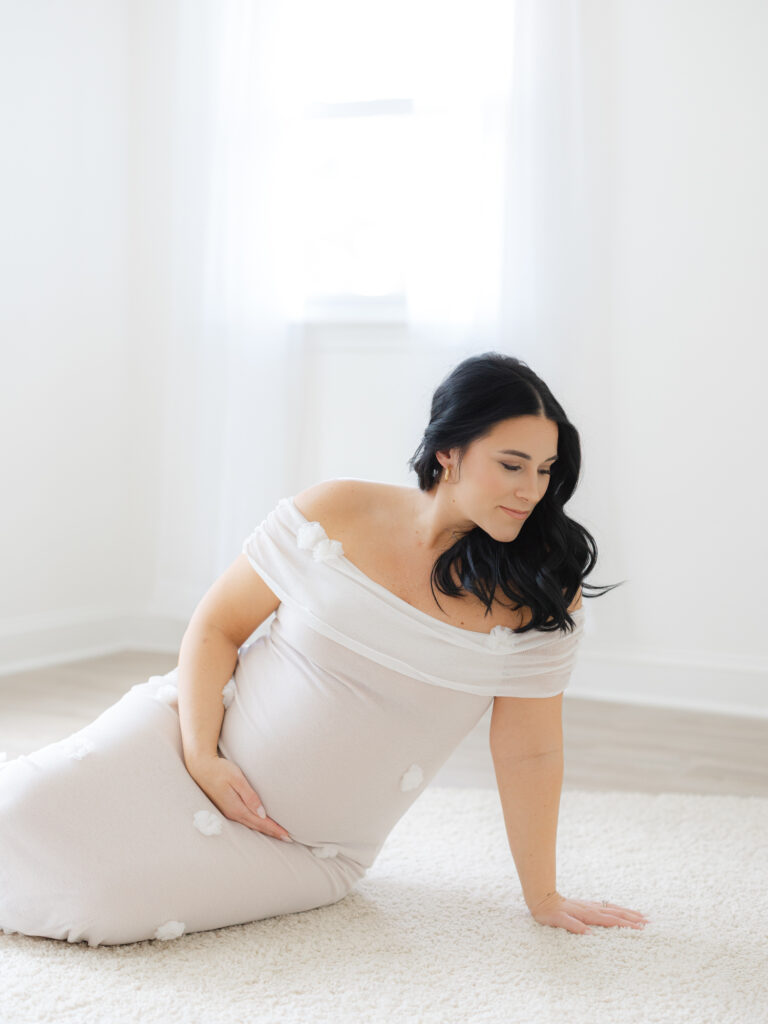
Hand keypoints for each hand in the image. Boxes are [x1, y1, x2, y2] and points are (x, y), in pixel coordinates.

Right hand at [186, 754, 292, 841]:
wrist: (200, 767)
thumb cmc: (220, 770)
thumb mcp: (237, 779)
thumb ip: (250, 796)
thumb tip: (262, 813)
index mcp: (237, 808)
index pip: (260, 822)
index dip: (275, 829)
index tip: (288, 836)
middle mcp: (232, 814)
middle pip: (256, 826)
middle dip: (272, 832)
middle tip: (288, 838)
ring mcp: (228, 812)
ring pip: (250, 825)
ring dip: (264, 829)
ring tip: (277, 833)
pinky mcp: (227, 807)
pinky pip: (245, 820)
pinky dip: (256, 824)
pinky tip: (260, 823)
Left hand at [529, 891, 649, 934]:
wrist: (542, 899)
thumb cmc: (549, 913)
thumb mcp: (558, 921)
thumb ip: (573, 926)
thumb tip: (588, 933)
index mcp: (587, 914)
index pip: (610, 920)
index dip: (625, 924)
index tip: (639, 928)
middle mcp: (592, 908)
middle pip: (616, 913)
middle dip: (632, 918)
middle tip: (648, 922)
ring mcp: (591, 906)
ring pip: (613, 908)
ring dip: (628, 912)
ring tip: (642, 916)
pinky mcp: (588, 905)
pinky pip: (607, 907)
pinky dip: (618, 909)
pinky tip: (622, 911)